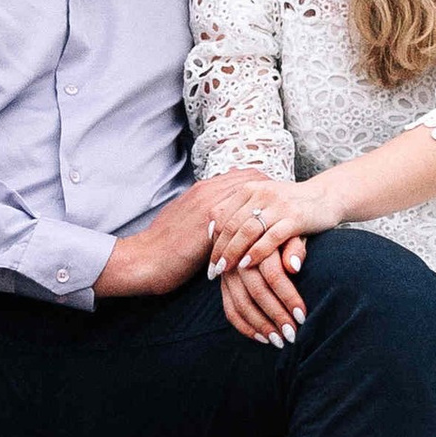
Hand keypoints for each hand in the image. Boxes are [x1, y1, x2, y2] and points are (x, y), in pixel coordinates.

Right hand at [98, 170, 284, 301]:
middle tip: (292, 210)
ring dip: (274, 211)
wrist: (142, 260)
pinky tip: (276, 243)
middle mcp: (209, 190)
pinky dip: (264, 232)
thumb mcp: (187, 224)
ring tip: (293, 227)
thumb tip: (224, 221)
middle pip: (255, 181)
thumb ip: (207, 216)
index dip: (265, 187)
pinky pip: (247, 222)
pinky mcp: (210, 223)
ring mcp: (210, 203)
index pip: (246, 176)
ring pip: (254, 199)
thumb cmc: (163, 248)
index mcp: (204, 189)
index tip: (278, 200)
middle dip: (276, 194)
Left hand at [206, 169, 338, 346]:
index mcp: (249, 188)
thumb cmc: (290, 205)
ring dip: (233, 252)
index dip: (212, 238)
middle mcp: (261, 192)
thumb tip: (210, 229)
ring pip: (247, 230)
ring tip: (225, 270)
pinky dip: (257, 252)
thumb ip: (239, 213)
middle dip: (220, 249)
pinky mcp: (295, 217)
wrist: (327, 196)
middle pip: (231, 224)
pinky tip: (247, 265)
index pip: (222, 214)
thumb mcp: (263, 203)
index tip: (206, 258)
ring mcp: (278, 204)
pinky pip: (271, 237)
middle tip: (212, 271)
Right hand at [218, 232, 305, 344]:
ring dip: (261, 326)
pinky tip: (262, 338)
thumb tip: (294, 267)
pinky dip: (245, 326)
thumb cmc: (282, 233)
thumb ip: (295, 247)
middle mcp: (239, 259)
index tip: (303, 316)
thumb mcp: (292, 233)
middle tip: (292, 335)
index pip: (273, 275)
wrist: (256, 227)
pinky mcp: (223, 284)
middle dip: (276, 316)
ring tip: (280, 341)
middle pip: (257, 292)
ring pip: (241, 304)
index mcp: (258, 244)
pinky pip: (230, 309)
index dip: (288, 297)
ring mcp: (228, 273)